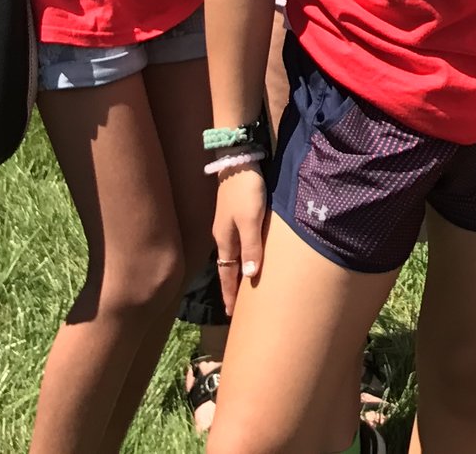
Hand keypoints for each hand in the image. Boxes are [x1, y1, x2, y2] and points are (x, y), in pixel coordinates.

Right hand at [210, 165, 270, 314]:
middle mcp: (224, 235)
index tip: (231, 315)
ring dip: (237, 271)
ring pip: (233, 255)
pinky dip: (242, 255)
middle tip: (237, 306)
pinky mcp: (237, 213)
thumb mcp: (250, 220)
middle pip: (228, 267)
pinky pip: (239, 242)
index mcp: (225, 240)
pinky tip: (250, 255)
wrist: (238, 160)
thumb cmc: (245, 191)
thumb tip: (249, 278)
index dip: (230, 295)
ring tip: (245, 286)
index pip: (227, 275)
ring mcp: (229, 224)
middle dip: (232, 287)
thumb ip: (251, 248)